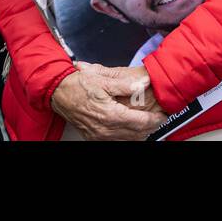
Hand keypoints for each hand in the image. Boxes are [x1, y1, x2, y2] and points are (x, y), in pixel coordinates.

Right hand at [51, 67, 165, 139]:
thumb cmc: (78, 85)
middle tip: (159, 119)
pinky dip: (127, 136)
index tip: (162, 115)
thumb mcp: (103, 80)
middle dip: (149, 127)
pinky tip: (131, 129)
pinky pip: (115, 140)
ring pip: (127, 139)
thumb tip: (142, 84)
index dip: (154, 119)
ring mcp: (98, 135)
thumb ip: (125, 84)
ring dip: (139, 133)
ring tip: (148, 123)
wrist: (59, 93)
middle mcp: (104, 129)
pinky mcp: (93, 137)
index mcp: (109, 114)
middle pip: (135, 133)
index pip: (139, 122)